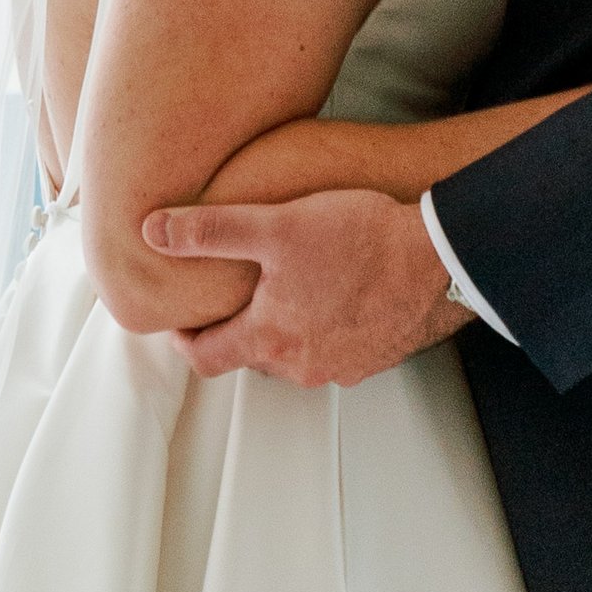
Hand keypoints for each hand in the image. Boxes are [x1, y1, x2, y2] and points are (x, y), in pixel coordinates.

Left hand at [143, 186, 466, 387]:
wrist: (438, 261)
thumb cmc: (360, 241)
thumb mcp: (275, 224)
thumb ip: (210, 231)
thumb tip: (153, 231)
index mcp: (270, 338)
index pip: (207, 358)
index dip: (185, 339)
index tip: (179, 321)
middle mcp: (303, 365)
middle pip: (253, 356)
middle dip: (238, 329)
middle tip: (233, 295)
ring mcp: (343, 367)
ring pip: (296, 355)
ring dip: (285, 329)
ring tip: (287, 288)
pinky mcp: (377, 356)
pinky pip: (337, 349)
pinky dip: (325, 328)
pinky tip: (337, 292)